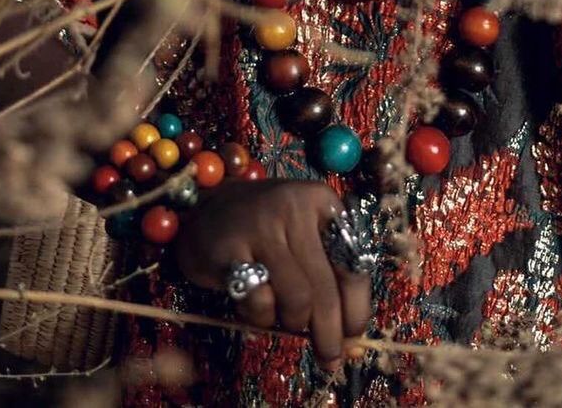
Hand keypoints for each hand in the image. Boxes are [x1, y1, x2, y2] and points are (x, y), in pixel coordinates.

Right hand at [174, 178, 371, 370]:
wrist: (205, 212)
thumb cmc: (267, 231)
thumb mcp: (304, 239)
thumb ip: (329, 278)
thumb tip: (351, 341)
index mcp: (322, 202)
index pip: (354, 263)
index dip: (357, 309)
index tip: (353, 338)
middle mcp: (295, 207)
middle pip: (326, 288)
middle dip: (330, 335)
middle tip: (329, 360)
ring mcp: (261, 225)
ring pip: (297, 299)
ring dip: (293, 323)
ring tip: (282, 316)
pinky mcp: (230, 248)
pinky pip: (259, 301)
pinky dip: (261, 316)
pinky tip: (253, 303)